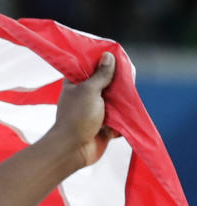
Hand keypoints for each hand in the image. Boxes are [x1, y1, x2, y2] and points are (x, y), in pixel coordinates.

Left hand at [52, 51, 119, 169]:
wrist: (74, 149)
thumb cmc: (77, 117)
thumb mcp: (89, 90)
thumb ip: (100, 74)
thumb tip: (108, 56)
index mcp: (75, 85)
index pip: (88, 68)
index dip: (101, 63)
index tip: (115, 57)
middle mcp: (84, 97)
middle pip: (105, 84)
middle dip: (117, 82)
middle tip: (128, 77)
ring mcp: (94, 111)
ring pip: (114, 101)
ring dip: (122, 100)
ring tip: (130, 94)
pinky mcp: (104, 125)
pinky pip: (118, 118)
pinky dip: (124, 117)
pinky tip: (130, 111)